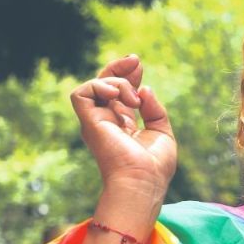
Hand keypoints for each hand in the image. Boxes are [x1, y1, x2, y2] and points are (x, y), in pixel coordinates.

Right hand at [69, 54, 176, 202]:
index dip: (127, 75)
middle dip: (118, 68)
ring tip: (134, 99)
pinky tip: (119, 96)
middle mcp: (107, 122)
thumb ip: (154, 110)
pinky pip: (81, 94)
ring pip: (94, 86)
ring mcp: (96, 123)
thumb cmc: (154, 167)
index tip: (138, 64)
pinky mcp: (89, 123)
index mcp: (123, 125)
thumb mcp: (162, 133)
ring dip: (116, 83)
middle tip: (135, 60)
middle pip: (104, 85)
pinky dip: (99, 86)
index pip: (119, 93)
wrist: (142, 183)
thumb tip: (144, 89)